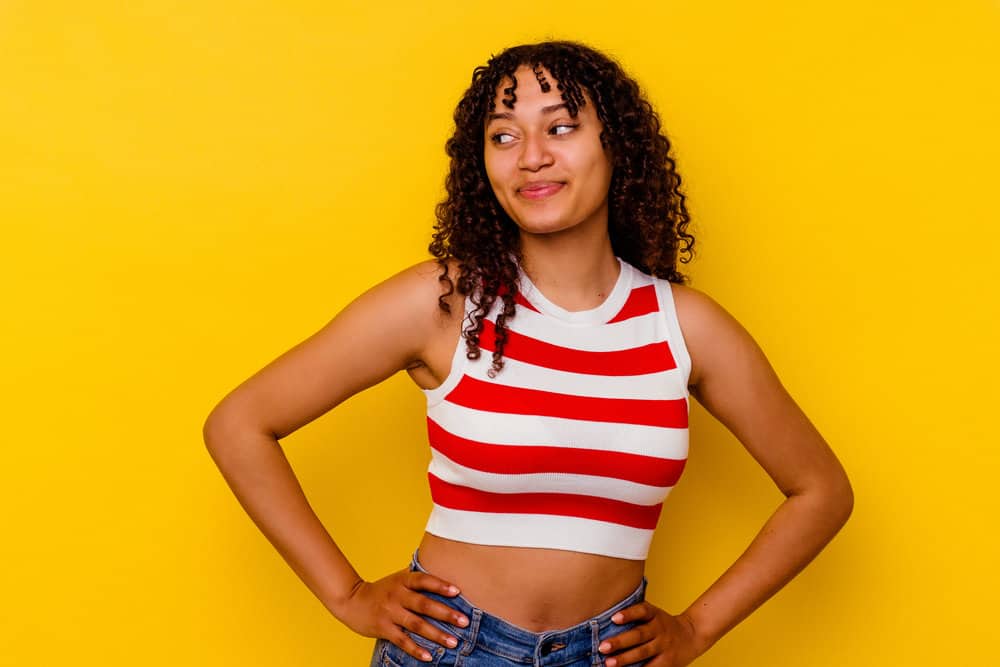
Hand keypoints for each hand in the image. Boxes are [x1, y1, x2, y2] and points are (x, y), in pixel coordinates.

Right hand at [338, 567, 469, 661]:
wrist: (352, 600)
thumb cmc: (382, 589)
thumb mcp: (398, 579)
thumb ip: (417, 580)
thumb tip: (445, 578)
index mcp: (402, 581)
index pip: (424, 581)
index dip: (440, 585)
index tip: (457, 591)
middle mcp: (397, 595)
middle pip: (424, 604)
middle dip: (446, 613)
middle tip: (464, 621)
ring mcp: (390, 612)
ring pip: (416, 625)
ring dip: (436, 634)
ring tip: (453, 642)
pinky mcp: (383, 628)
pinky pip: (402, 641)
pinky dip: (416, 649)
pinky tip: (429, 656)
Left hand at [598, 602, 703, 665]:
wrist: (692, 634)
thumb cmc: (663, 624)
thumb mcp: (653, 614)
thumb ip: (635, 616)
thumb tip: (606, 622)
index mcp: (654, 615)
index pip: (642, 611)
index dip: (628, 614)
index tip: (614, 618)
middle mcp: (659, 629)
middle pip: (639, 635)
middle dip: (619, 642)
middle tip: (602, 647)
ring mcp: (664, 646)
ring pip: (643, 652)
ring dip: (625, 659)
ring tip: (609, 663)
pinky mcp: (668, 662)